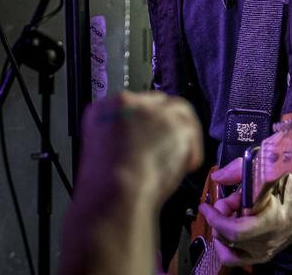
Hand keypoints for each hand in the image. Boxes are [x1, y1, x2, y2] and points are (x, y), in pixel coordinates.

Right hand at [77, 91, 203, 204]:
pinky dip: (192, 148)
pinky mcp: (173, 121)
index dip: (143, 122)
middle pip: (155, 101)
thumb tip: (137, 144)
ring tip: (184, 154)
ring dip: (182, 131)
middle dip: (164, 122)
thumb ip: (117, 139)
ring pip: (178, 108)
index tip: (149, 136)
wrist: (118, 190)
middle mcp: (127, 103)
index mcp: (102, 110)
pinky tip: (187, 165)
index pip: (130, 105)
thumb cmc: (106, 185)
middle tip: (168, 145)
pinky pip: (190, 130)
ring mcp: (151, 110)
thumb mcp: (99, 153)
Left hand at [198, 158, 291, 266]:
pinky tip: (226, 230)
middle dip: (219, 218)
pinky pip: (234, 259)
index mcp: (273, 220)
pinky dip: (224, 245)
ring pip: (229, 248)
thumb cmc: (285, 186)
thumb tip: (218, 177)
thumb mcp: (266, 170)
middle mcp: (269, 240)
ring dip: (221, 230)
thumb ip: (239, 170)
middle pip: (230, 237)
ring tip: (229, 214)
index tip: (205, 206)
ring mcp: (266, 251)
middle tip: (224, 203)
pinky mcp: (263, 256)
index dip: (216, 218)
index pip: (237, 230)